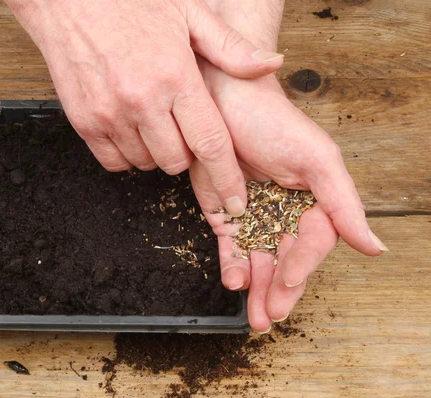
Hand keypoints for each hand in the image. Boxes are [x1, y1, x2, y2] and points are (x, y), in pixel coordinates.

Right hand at [6, 0, 284, 214]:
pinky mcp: (84, 122)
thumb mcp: (189, 14)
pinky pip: (115, 162)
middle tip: (181, 128)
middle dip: (187, 155)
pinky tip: (130, 128)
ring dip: (156, 153)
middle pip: (177, 162)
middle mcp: (142, 101)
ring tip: (153, 120)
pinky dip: (127, 154)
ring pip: (146, 164)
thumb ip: (230, 49)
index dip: (227, 179)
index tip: (236, 203)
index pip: (210, 144)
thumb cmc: (130, 2)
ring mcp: (109, 115)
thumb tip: (271, 64)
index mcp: (175, 77)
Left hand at [192, 0, 387, 331]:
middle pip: (286, 260)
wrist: (222, 100)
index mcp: (315, 201)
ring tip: (255, 316)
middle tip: (270, 317)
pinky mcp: (225, 213)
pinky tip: (234, 282)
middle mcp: (286, 212)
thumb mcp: (318, 160)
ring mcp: (254, 214)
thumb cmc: (274, 121)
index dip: (301, 266)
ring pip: (258, 260)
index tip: (287, 282)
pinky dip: (232, 266)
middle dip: (279, 291)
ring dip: (256, 289)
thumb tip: (374, 247)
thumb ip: (344, 205)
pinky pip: (231, 247)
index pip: (313, 244)